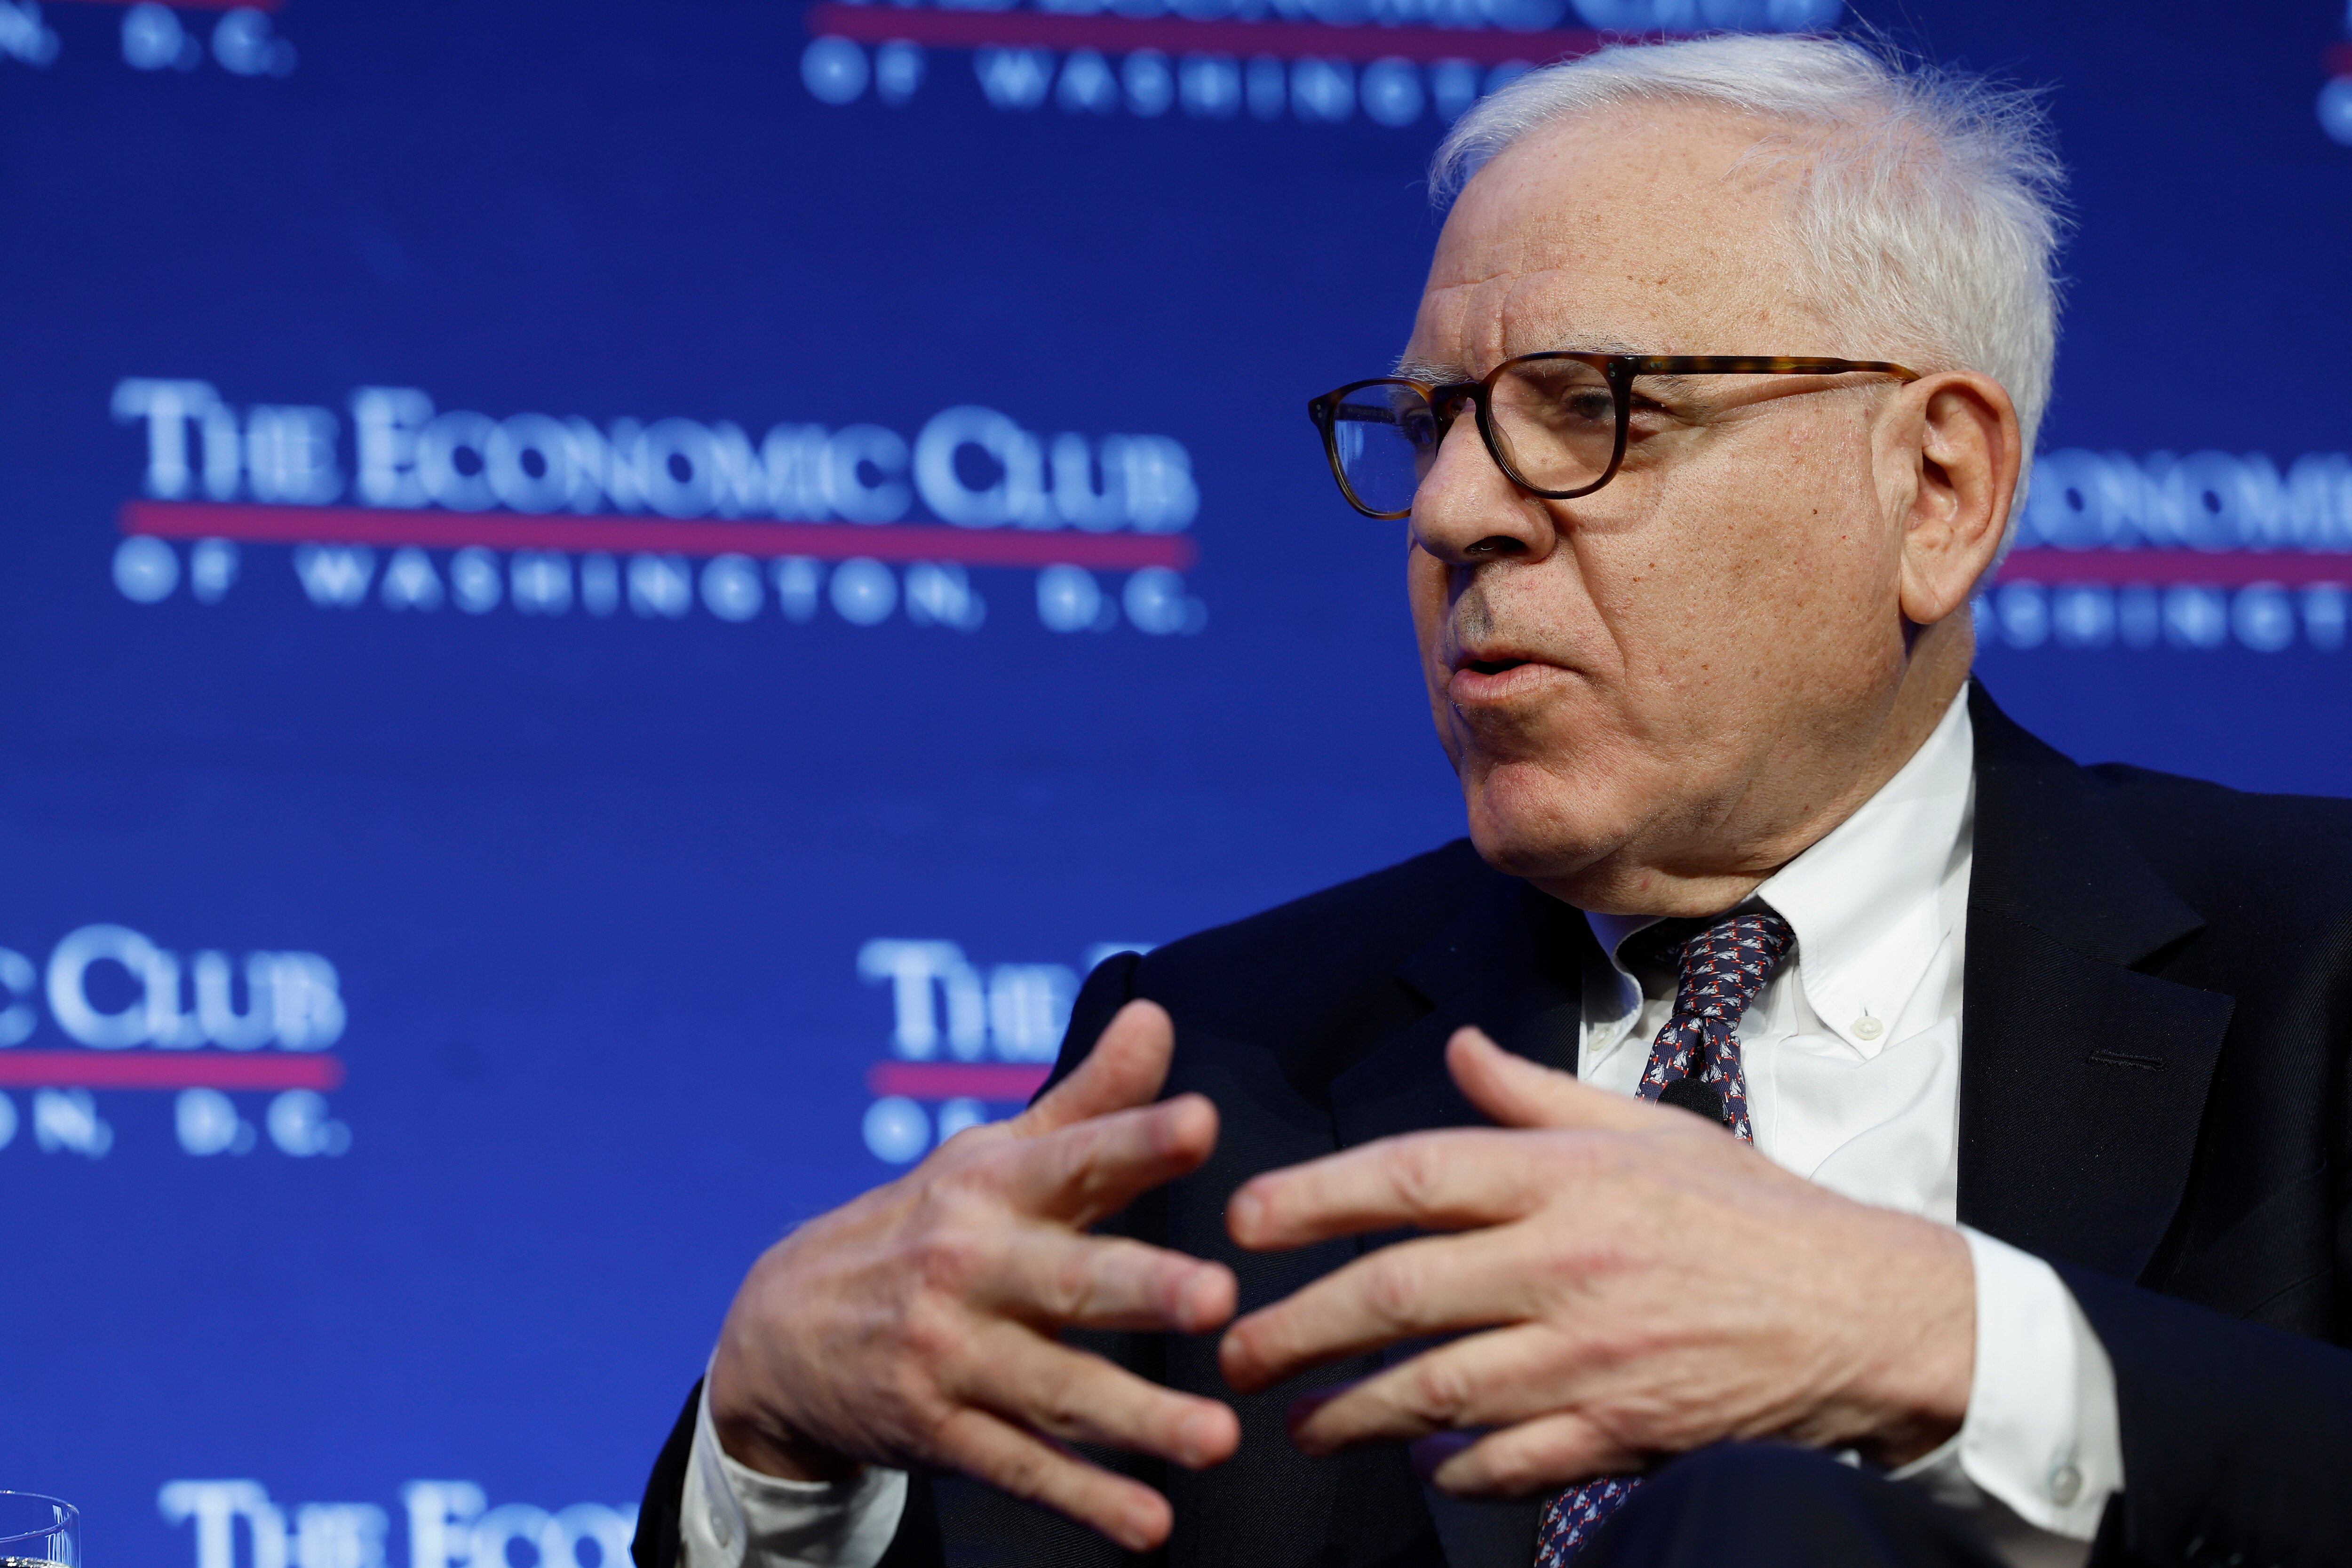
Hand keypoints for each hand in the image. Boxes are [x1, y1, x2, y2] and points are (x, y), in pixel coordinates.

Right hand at [709, 1000, 1241, 1550]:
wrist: (780, 1329)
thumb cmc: (923, 1226)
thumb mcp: (992, 1157)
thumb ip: (1090, 1102)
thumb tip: (1156, 1017)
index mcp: (991, 1189)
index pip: (1073, 1158)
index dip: (1135, 1138)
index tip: (1202, 1123)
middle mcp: (969, 1269)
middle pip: (1069, 1279)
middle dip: (1144, 1288)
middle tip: (1219, 1298)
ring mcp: (950, 1357)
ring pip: (1056, 1391)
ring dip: (1139, 1419)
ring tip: (1218, 1439)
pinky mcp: (940, 1433)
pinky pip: (1022, 1469)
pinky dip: (1085, 1500)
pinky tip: (1150, 1524)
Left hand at [1217, 1028, 1973, 1495]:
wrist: (1866, 1309)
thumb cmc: (1748, 1211)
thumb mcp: (1644, 1128)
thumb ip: (1532, 1097)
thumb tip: (1454, 1047)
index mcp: (1565, 1179)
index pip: (1410, 1177)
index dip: (1314, 1196)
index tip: (1241, 1217)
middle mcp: (1564, 1264)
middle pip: (1397, 1295)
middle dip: (1298, 1326)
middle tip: (1234, 1348)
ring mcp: (1592, 1356)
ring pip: (1436, 1389)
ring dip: (1351, 1409)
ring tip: (1296, 1419)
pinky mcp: (1623, 1431)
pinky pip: (1512, 1459)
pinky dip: (1455, 1467)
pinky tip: (1418, 1461)